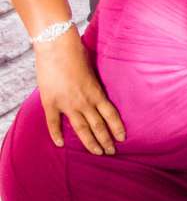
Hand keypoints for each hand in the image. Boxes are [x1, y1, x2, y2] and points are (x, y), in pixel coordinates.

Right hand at [36, 33, 123, 154]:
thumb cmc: (78, 53)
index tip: (122, 138)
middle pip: (98, 126)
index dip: (117, 128)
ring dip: (89, 142)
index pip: (111, 115)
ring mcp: (67, 104)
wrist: (57, 47)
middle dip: (106, 140)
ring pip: (81, 128)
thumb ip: (96, 84)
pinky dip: (57, 134)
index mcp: (97, 92)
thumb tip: (100, 92)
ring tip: (96, 153)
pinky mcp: (51, 102)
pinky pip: (54, 123)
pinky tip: (61, 144)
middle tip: (111, 153)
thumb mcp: (94, 70)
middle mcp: (84, 101)